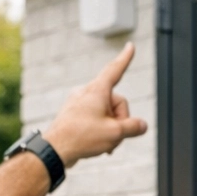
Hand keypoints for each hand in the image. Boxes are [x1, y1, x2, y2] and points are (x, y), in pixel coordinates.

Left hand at [43, 43, 148, 165]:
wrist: (54, 149)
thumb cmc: (82, 137)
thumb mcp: (115, 133)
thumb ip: (133, 127)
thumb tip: (142, 125)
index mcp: (98, 91)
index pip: (115, 70)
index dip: (125, 58)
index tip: (130, 46)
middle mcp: (87, 92)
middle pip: (116, 102)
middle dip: (120, 121)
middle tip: (114, 137)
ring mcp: (79, 103)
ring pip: (106, 113)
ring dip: (110, 129)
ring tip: (104, 144)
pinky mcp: (74, 114)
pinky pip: (95, 118)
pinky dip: (100, 130)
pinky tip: (97, 144)